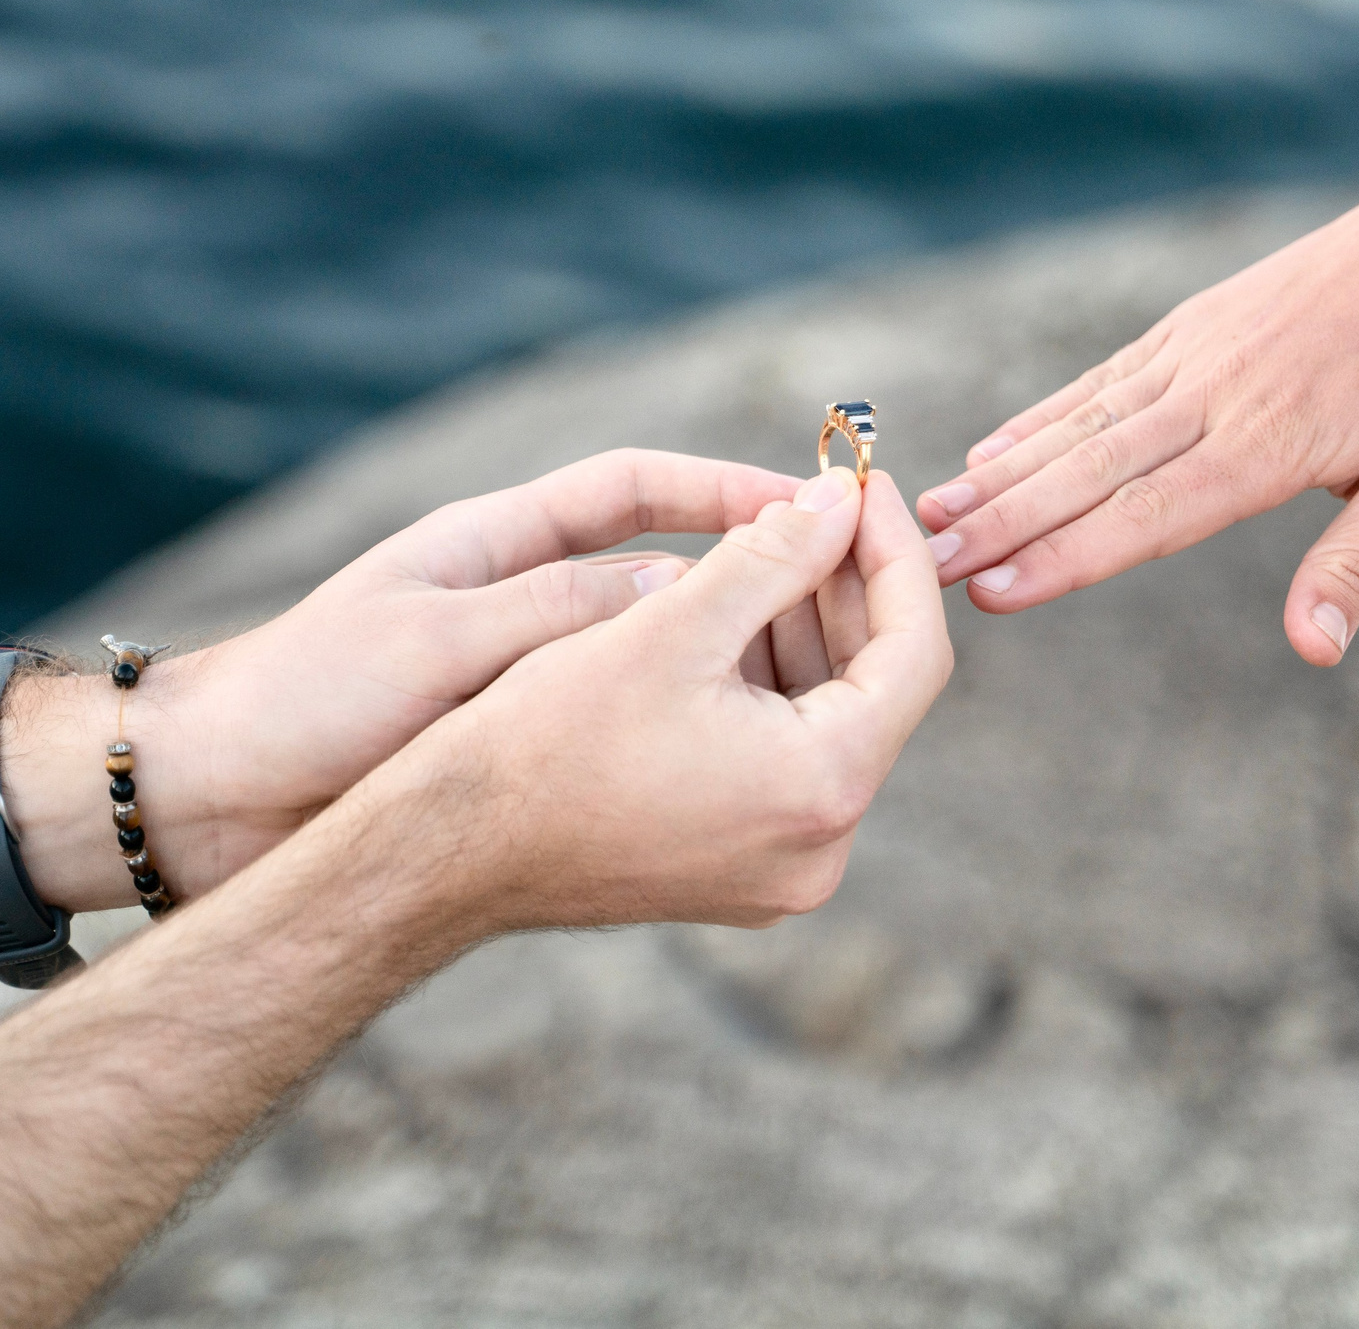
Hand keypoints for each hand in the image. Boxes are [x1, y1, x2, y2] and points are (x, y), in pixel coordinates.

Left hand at [8, 450, 804, 908]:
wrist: (209, 800)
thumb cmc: (304, 702)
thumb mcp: (436, 647)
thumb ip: (552, 614)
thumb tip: (684, 592)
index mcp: (498, 545)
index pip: (637, 489)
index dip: (726, 486)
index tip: (812, 501)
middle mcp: (522, 602)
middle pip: (664, 570)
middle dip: (750, 572)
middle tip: (842, 597)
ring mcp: (524, 677)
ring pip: (655, 656)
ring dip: (727, 661)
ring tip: (812, 685)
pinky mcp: (514, 749)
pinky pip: (624, 727)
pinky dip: (682, 728)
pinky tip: (737, 758)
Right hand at [404, 467, 953, 930]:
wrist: (442, 854)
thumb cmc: (542, 743)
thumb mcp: (667, 626)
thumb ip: (772, 555)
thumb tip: (841, 499)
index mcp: (820, 790)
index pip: (916, 653)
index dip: (895, 558)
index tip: (862, 489)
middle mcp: (820, 849)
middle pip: (875, 687)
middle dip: (841, 587)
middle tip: (804, 505)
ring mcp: (780, 869)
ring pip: (826, 719)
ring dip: (798, 629)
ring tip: (752, 549)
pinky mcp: (737, 870)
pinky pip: (782, 758)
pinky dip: (763, 684)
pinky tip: (716, 619)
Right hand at [917, 136, 1358, 662]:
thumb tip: (1315, 649)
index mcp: (1272, 443)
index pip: (1149, 516)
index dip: (1064, 559)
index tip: (990, 594)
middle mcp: (1215, 396)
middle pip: (1091, 472)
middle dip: (1001, 526)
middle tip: (923, 568)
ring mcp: (1193, 354)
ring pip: (1080, 425)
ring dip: (1000, 475)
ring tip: (931, 515)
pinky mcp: (1189, 328)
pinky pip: (1100, 382)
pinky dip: (1039, 418)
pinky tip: (988, 451)